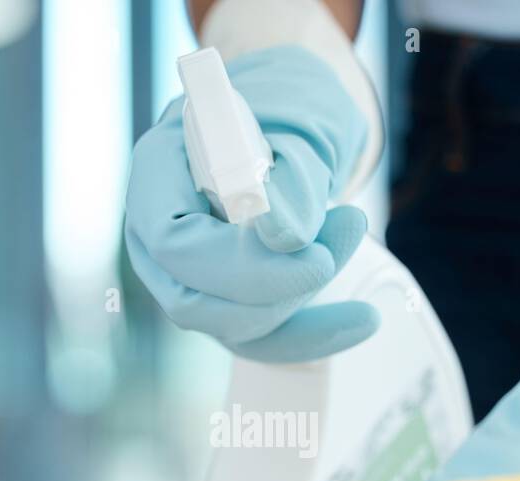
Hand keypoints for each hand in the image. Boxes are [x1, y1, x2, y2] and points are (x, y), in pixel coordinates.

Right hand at [125, 46, 376, 361]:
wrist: (289, 116)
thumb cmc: (285, 103)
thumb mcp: (294, 118)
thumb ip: (288, 175)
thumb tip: (286, 238)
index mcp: (156, 173)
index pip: (174, 244)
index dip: (238, 263)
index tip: (309, 254)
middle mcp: (155, 234)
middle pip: (193, 300)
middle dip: (277, 290)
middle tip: (341, 241)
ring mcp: (183, 275)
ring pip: (231, 324)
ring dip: (302, 298)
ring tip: (349, 229)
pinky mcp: (222, 301)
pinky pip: (261, 338)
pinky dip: (314, 335)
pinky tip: (363, 319)